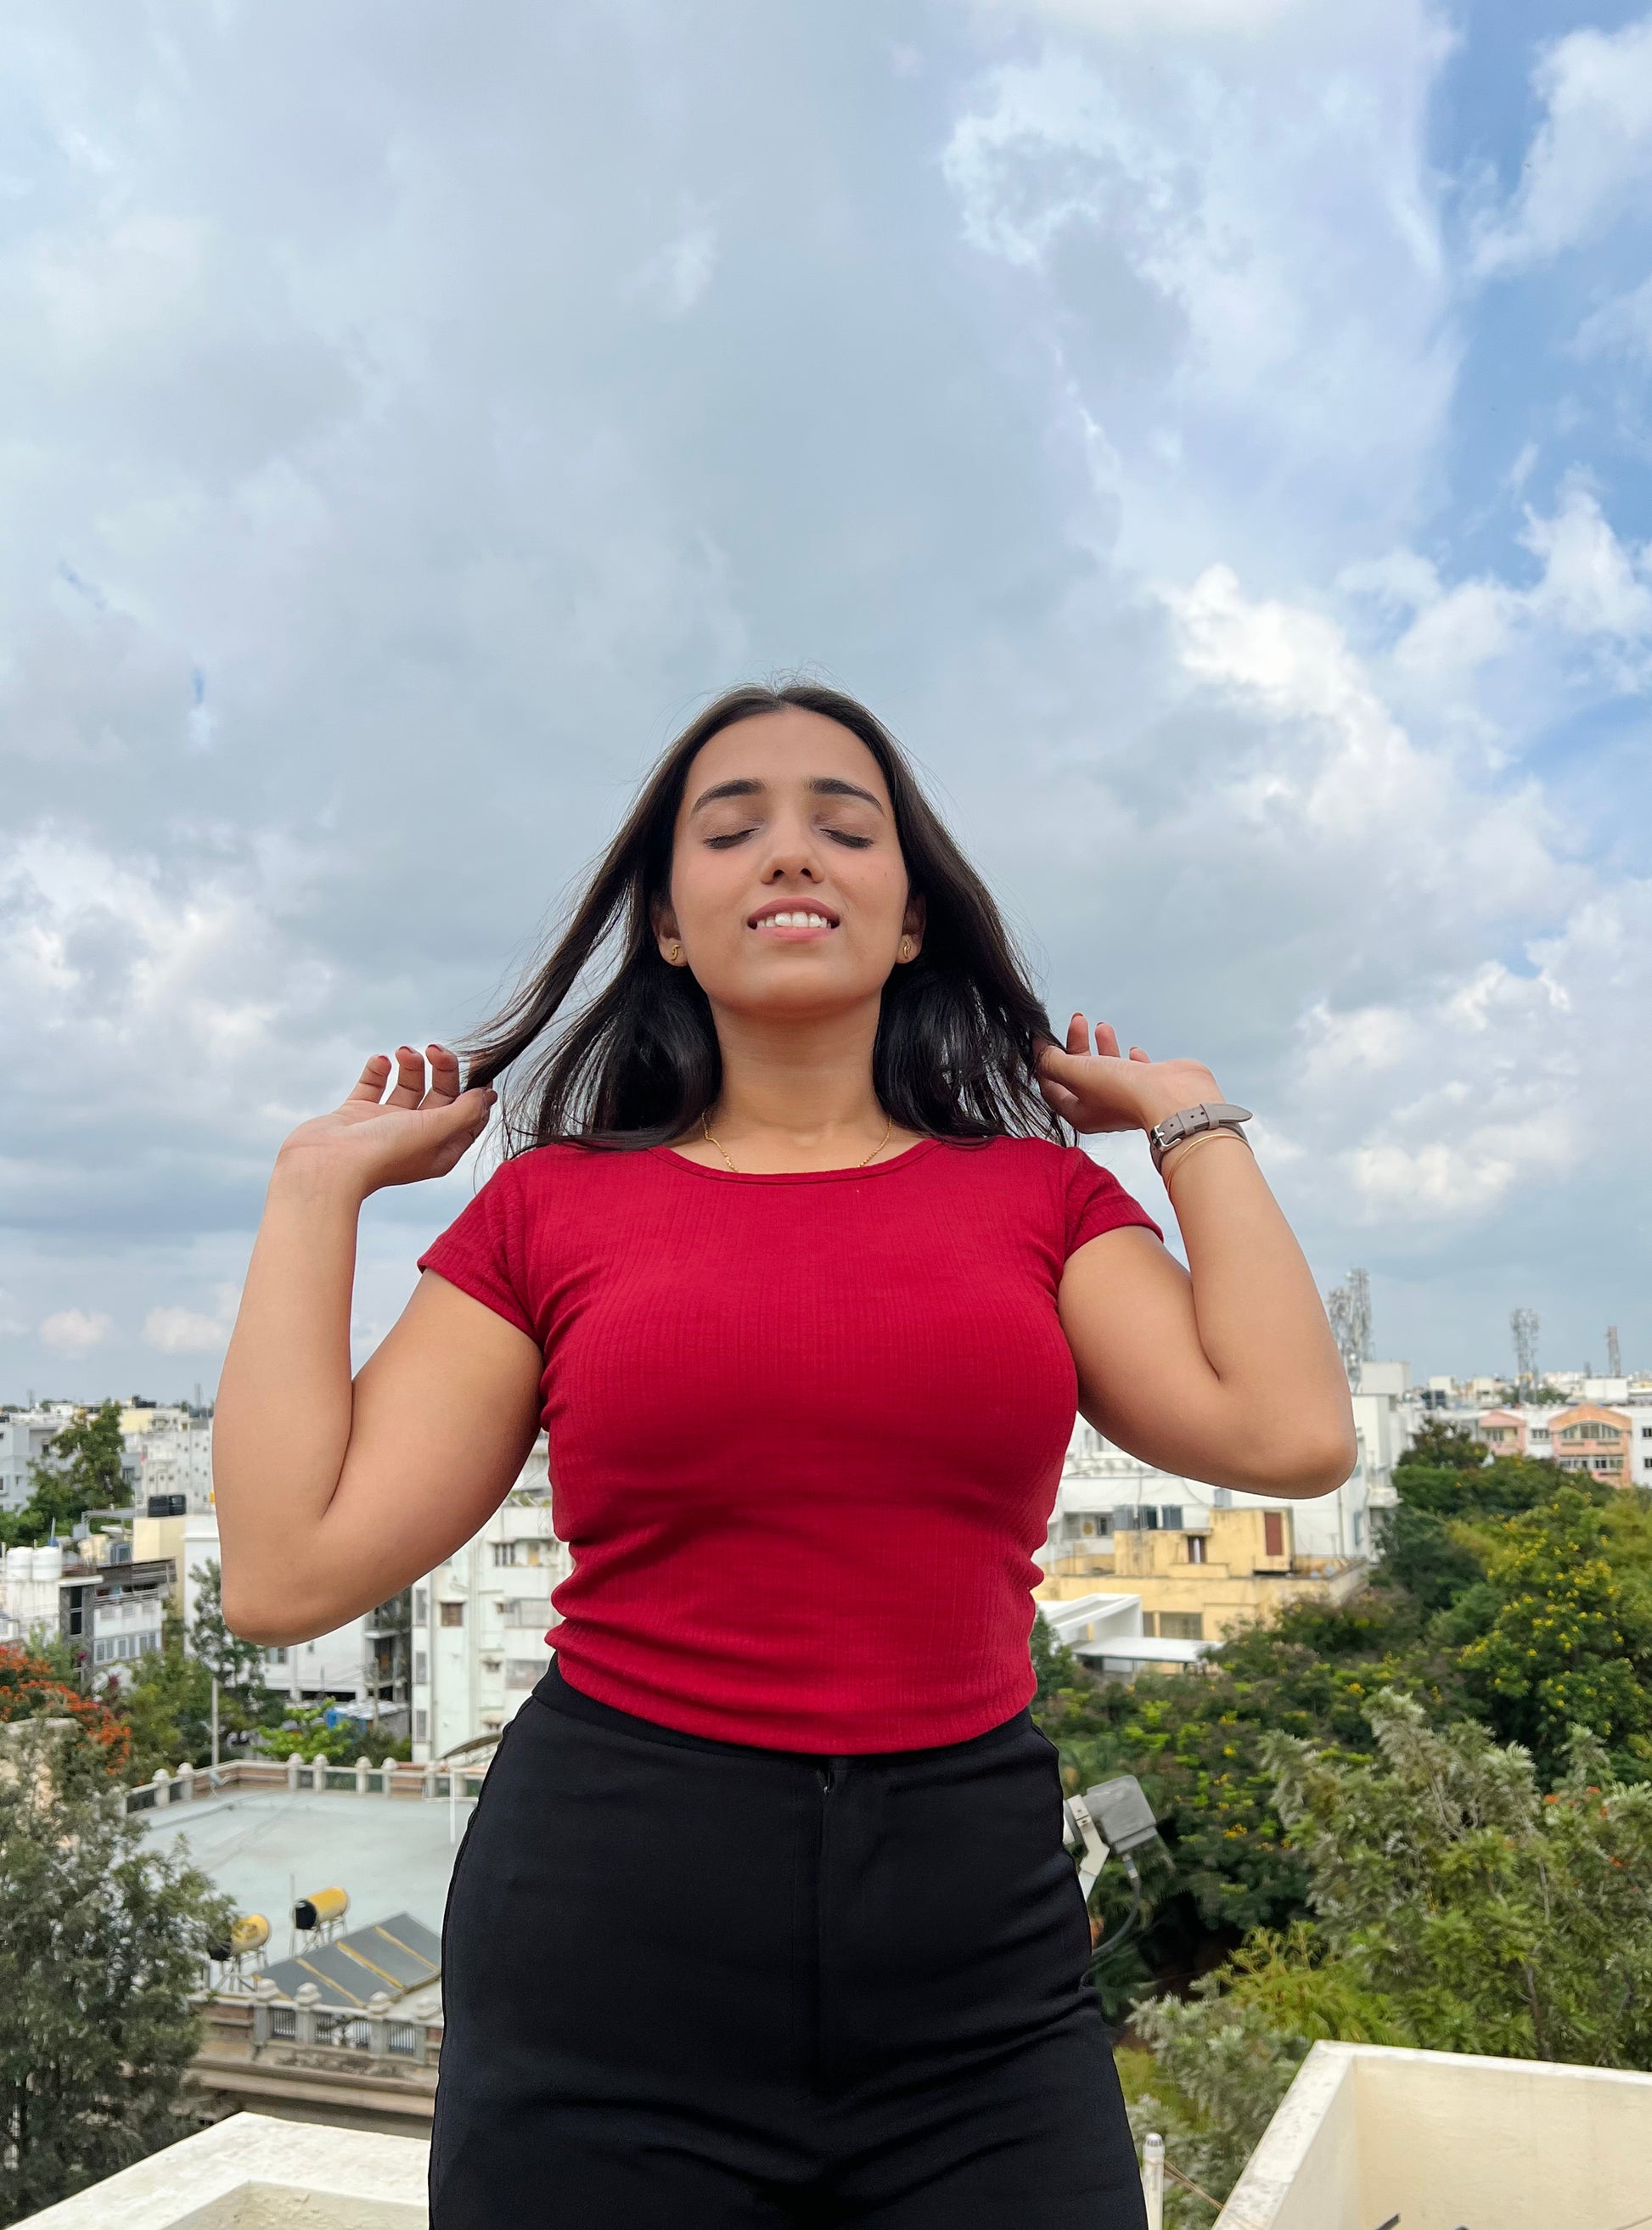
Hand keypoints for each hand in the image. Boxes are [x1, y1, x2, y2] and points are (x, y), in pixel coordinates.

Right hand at [276, 1047, 495, 1196]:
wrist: (327, 1165)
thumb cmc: (384, 1153)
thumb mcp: (436, 1130)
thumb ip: (464, 1111)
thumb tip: (485, 1096)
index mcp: (440, 1149)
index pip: (469, 1116)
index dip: (476, 1090)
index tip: (479, 1062)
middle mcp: (415, 1138)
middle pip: (440, 1096)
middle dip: (443, 1069)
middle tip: (435, 1049)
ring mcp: (384, 1125)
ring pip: (408, 1087)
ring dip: (411, 1065)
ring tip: (403, 1053)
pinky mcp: (357, 1115)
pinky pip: (373, 1085)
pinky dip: (378, 1070)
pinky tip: (380, 1061)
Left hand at [1037, 1014, 1221, 1137]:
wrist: (1174, 1098)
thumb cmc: (1127, 1092)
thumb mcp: (1077, 1073)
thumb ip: (1054, 1062)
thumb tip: (1041, 1053)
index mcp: (1079, 1112)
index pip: (1052, 1086)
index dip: (1044, 1060)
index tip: (1044, 1038)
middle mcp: (1101, 1108)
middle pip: (1079, 1074)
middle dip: (1076, 1045)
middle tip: (1078, 1020)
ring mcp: (1126, 1099)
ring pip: (1106, 1069)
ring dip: (1102, 1046)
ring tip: (1103, 1027)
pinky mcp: (1147, 1089)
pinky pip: (1134, 1072)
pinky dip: (1129, 1059)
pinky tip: (1131, 1050)